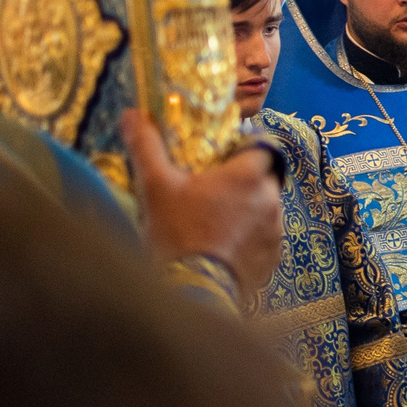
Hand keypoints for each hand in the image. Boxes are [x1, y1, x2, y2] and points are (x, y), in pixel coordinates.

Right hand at [124, 109, 282, 294]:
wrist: (192, 291)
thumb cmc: (175, 234)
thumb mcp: (155, 185)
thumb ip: (146, 145)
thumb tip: (132, 115)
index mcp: (249, 175)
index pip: (260, 146)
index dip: (242, 150)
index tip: (221, 159)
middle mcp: (271, 199)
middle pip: (262, 179)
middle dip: (241, 183)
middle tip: (210, 195)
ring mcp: (275, 232)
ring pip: (264, 210)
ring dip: (246, 212)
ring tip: (213, 224)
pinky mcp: (273, 260)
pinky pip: (265, 240)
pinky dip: (248, 240)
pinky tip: (222, 248)